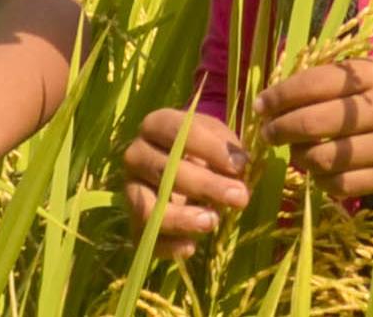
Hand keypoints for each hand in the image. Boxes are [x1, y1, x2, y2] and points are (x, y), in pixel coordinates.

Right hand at [114, 107, 250, 249]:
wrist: (185, 169)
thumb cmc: (205, 150)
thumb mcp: (217, 138)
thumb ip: (228, 148)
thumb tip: (238, 165)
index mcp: (156, 125)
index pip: (178, 131)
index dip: (210, 148)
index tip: (240, 165)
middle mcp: (136, 155)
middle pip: (165, 170)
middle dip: (206, 185)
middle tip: (240, 197)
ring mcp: (131, 190)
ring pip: (147, 208)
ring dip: (181, 218)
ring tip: (212, 222)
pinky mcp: (133, 221)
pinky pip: (145, 237)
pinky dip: (167, 246)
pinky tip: (191, 247)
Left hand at [253, 57, 372, 201]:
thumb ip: (332, 79)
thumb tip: (277, 96)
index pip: (313, 83)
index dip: (279, 96)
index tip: (261, 105)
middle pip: (312, 123)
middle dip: (280, 130)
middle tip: (268, 133)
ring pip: (323, 159)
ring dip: (297, 158)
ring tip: (294, 152)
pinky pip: (342, 185)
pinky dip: (321, 181)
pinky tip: (319, 171)